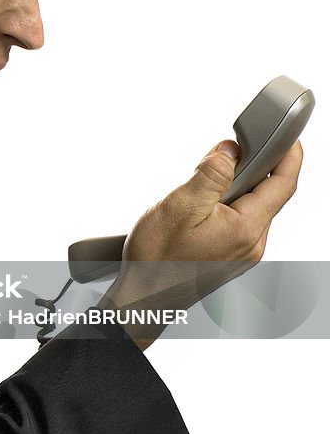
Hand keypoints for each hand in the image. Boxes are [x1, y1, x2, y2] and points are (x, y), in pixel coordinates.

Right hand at [101, 139, 302, 347]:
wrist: (145, 298)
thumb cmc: (156, 260)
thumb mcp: (178, 206)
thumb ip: (209, 175)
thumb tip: (230, 150)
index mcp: (245, 228)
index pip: (283, 184)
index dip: (288, 155)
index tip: (287, 136)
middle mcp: (252, 243)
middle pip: (266, 194)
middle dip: (248, 170)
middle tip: (217, 159)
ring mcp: (243, 253)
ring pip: (250, 208)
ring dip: (232, 190)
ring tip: (198, 192)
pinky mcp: (231, 258)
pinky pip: (238, 222)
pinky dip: (224, 207)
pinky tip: (198, 212)